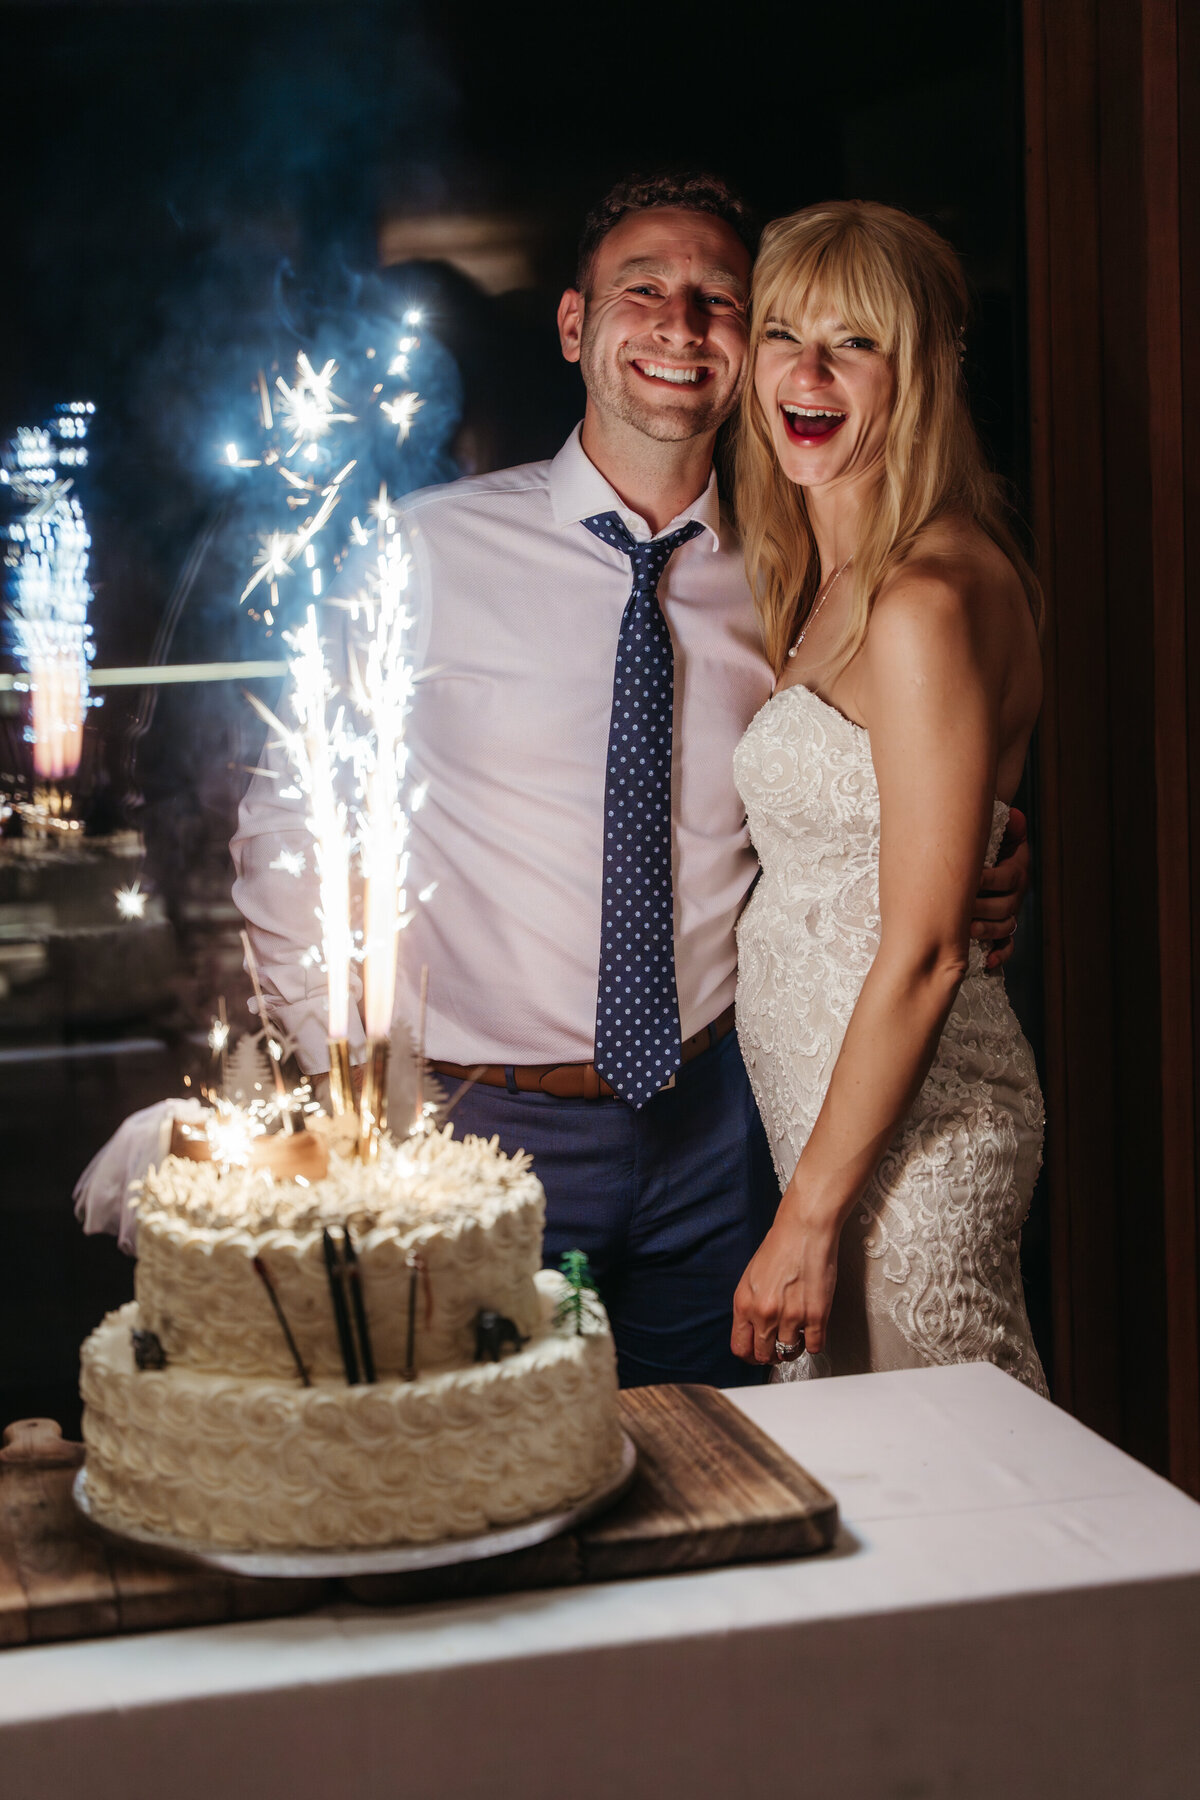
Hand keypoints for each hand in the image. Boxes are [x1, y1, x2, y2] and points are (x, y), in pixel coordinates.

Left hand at [731, 1195, 840, 1363]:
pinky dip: (813, 1343)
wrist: (804, 1229)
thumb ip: (749, 1307)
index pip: (740, 1348)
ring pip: (789, 1353)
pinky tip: (811, 1330)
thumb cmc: (780, 1247)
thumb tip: (753, 1330)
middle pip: (764, 1355)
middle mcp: (765, 1313)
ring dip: (793, 1347)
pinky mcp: (816, 1315)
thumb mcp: (750, 1278)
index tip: (758, 1353)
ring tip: (797, 1333)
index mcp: (744, 1304)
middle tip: (779, 1345)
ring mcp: (791, 1316)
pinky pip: (814, 1347)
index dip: (750, 1354)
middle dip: (771, 1354)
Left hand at [972, 804, 1029, 971]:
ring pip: (1005, 927)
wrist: (979, 852)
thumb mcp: (989, 830)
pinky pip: (1006, 945)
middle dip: (982, 908)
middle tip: (960, 909)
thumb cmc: (980, 841)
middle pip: (1006, 906)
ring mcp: (1008, 912)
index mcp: (1015, 869)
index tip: (971, 877)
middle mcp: (1015, 893)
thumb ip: (1004, 824)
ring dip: (987, 930)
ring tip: (967, 930)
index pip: (1009, 878)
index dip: (990, 879)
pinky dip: (1000, 954)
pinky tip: (987, 962)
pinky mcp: (1000, 928)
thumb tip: (1015, 815)